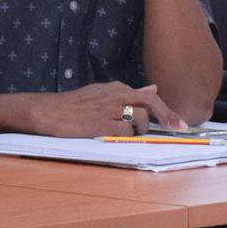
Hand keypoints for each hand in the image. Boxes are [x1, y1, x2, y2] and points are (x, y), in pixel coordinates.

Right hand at [23, 82, 180, 137]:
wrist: (46, 111)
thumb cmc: (73, 105)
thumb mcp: (102, 93)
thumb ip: (129, 93)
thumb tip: (152, 88)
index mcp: (117, 88)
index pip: (150, 97)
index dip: (167, 111)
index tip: (180, 124)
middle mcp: (116, 95)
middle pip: (151, 105)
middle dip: (167, 118)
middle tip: (177, 129)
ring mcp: (109, 109)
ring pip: (139, 120)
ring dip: (139, 131)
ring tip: (124, 135)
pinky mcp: (100, 124)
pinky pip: (125, 133)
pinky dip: (126, 138)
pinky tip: (116, 138)